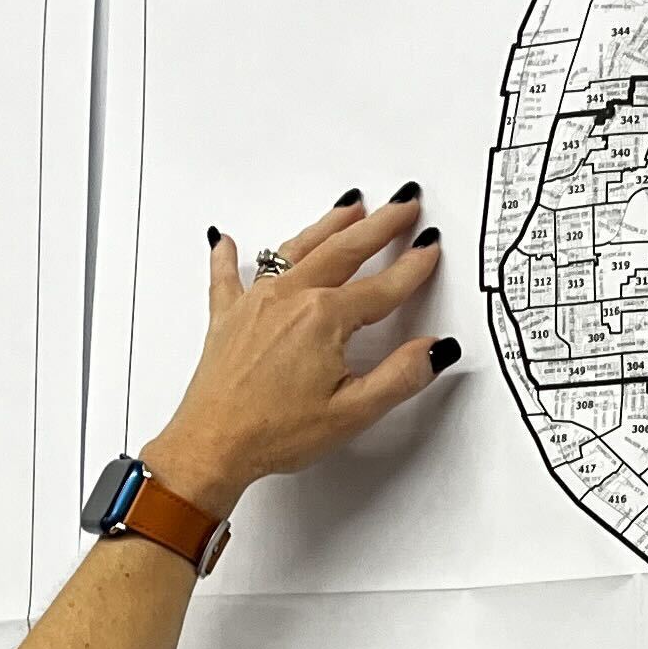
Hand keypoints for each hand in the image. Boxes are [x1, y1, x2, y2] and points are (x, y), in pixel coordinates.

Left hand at [142, 187, 458, 509]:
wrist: (212, 444)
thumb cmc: (274, 432)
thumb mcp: (353, 413)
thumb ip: (400, 376)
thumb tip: (435, 349)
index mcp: (323, 318)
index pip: (382, 288)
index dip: (412, 268)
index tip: (431, 248)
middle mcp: (289, 298)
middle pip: (344, 250)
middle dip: (380, 225)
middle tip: (404, 204)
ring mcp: (256, 303)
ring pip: (296, 249)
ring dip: (326, 225)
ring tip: (349, 206)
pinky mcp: (227, 318)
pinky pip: (227, 276)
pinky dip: (228, 256)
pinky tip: (226, 240)